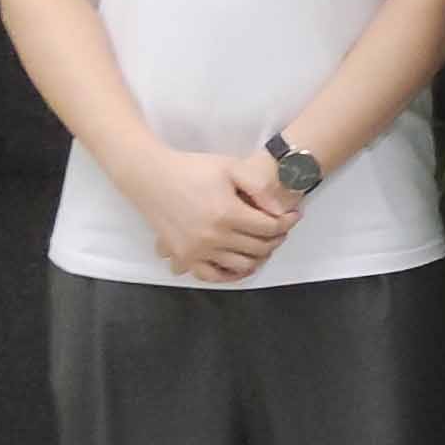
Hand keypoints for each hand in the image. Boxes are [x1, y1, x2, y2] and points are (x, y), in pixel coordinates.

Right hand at [116, 146, 295, 282]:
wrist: (151, 177)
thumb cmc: (192, 168)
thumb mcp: (230, 167)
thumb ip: (259, 187)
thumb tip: (281, 210)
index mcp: (227, 213)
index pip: (270, 228)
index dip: (287, 223)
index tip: (293, 216)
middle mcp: (213, 237)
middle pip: (260, 248)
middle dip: (277, 238)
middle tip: (280, 228)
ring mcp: (197, 251)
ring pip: (242, 265)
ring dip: (259, 256)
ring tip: (263, 243)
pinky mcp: (184, 257)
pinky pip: (213, 276)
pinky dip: (231, 274)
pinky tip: (240, 263)